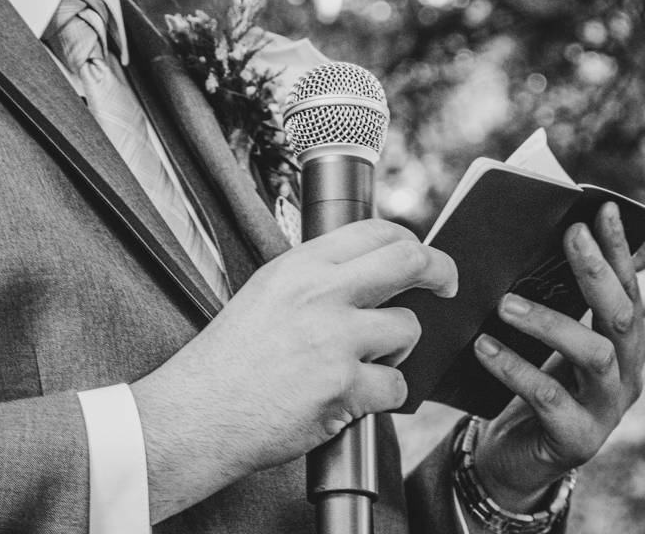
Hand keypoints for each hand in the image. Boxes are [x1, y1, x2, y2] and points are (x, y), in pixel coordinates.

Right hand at [131, 219, 457, 521]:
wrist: (198, 413)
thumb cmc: (227, 361)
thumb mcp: (264, 295)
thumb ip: (314, 280)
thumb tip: (365, 273)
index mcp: (298, 267)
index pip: (374, 231)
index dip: (409, 241)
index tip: (420, 258)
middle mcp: (319, 294)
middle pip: (409, 262)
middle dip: (440, 272)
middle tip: (446, 287)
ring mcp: (335, 339)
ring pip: (408, 330)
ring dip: (397, 351)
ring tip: (364, 364)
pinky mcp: (344, 387)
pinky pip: (396, 386)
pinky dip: (382, 397)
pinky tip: (351, 399)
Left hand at [471, 202, 644, 511]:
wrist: (511, 458)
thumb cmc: (525, 386)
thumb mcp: (539, 342)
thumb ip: (544, 301)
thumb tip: (520, 244)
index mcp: (620, 343)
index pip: (626, 287)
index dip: (616, 248)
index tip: (601, 207)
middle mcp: (624, 373)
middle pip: (619, 316)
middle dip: (596, 271)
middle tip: (569, 234)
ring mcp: (606, 408)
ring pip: (593, 354)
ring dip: (550, 322)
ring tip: (505, 302)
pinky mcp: (577, 438)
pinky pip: (547, 396)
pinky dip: (514, 368)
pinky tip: (483, 346)